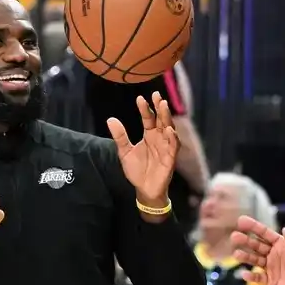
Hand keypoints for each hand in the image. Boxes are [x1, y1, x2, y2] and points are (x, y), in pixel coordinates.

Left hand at [107, 91, 177, 208]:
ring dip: (167, 118)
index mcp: (149, 135)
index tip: (140, 98)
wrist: (144, 189)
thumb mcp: (125, 152)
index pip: (148, 118)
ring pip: (169, 129)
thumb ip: (120, 136)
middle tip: (157, 95)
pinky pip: (173, 146)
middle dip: (160, 107)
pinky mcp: (170, 159)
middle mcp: (159, 138)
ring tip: (163, 106)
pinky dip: (172, 138)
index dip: (145, 108)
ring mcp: (166, 147)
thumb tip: (110, 119)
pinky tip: (169, 129)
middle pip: (161, 119)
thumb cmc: (137, 170)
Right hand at [231, 215, 284, 284]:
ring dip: (245, 257)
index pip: (265, 233)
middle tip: (234, 236)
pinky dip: (251, 276)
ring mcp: (270, 267)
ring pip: (254, 260)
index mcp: (281, 244)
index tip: (241, 221)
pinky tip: (245, 274)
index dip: (254, 227)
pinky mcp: (270, 281)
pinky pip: (258, 278)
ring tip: (236, 254)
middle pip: (256, 245)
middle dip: (245, 240)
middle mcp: (273, 254)